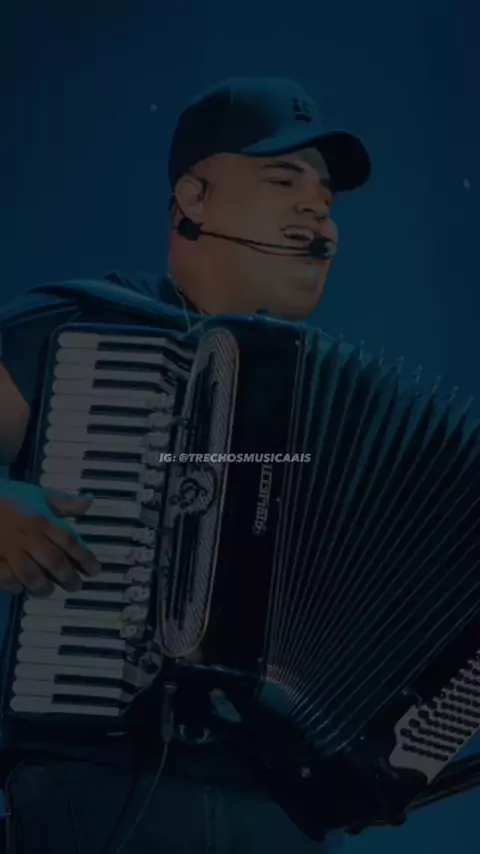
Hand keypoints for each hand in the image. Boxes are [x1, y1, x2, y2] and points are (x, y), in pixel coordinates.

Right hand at [0, 481, 100, 595]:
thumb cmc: (10, 497)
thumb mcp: (39, 494)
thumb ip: (65, 502)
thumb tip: (90, 501)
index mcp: (43, 520)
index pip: (69, 541)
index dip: (85, 558)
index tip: (95, 571)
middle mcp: (29, 536)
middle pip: (54, 561)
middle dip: (68, 577)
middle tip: (76, 587)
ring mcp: (9, 549)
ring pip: (30, 574)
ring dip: (43, 586)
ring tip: (49, 591)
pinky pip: (5, 577)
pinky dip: (14, 585)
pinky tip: (21, 589)